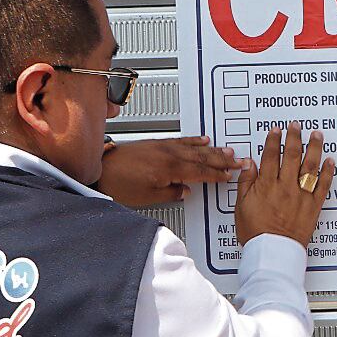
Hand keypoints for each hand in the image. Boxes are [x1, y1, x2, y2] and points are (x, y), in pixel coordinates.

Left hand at [95, 136, 239, 206]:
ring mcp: (163, 146)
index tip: (229, 175)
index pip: (201, 171)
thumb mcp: (148, 196)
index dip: (217, 174)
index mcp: (170, 168)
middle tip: (237, 160)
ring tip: (226, 149)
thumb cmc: (119, 183)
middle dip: (221, 159)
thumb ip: (171, 192)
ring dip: (212, 149)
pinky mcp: (156, 143)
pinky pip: (182, 140)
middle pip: (202, 157)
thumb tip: (185, 191)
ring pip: (195, 147)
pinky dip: (194, 140)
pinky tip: (202, 139)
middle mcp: (168, 154)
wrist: (99, 169)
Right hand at [235, 122, 334, 247]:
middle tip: (296, 126)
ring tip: (316, 135)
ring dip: (314, 148)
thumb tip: (249, 163)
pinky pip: (323, 186)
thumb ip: (246, 182)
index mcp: (266, 185)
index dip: (273, 140)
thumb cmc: (255, 232)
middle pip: (292, 156)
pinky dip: (328, 172)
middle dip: (294, 138)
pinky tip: (330, 161)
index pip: (271, 156)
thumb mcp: (241, 206)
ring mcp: (301, 195)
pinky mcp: (313, 206)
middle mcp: (285, 187)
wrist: (272, 252)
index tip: (276, 130)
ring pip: (310, 166)